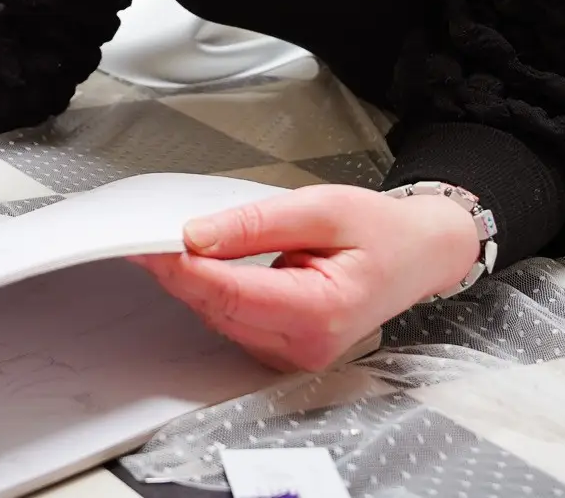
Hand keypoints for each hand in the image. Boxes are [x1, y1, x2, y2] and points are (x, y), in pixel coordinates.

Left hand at [131, 183, 479, 372]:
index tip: (148, 242)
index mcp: (321, 312)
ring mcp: (295, 355)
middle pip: (218, 310)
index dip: (182, 267)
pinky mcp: (285, 350)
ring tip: (172, 245)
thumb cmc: (382, 233)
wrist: (418, 255)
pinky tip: (205, 267)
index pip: (230, 294)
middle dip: (180, 272)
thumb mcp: (322, 208)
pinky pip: (233, 323)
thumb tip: (197, 236)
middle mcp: (306, 346)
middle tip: (147, 235)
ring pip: (220, 319)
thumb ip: (256, 224)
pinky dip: (213, 294)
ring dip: (193, 283)